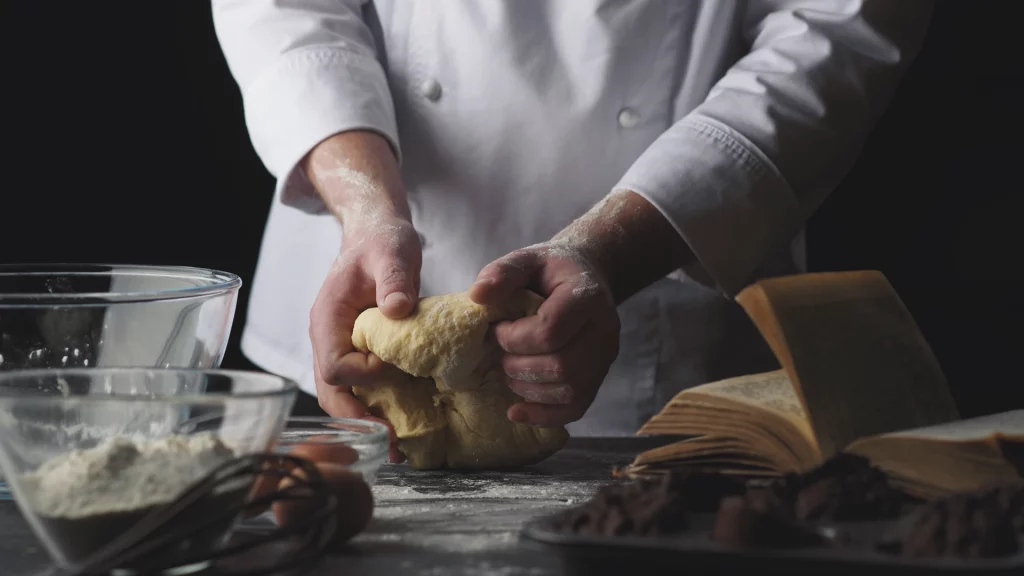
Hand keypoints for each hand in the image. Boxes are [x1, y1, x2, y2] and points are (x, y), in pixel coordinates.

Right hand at [309, 217, 420, 461]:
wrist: (376, 233)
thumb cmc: (382, 241)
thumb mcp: (393, 253)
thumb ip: (394, 279)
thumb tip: (397, 310)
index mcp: (328, 318)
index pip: (335, 366)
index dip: (365, 374)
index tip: (394, 365)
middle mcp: (327, 338)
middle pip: (330, 392)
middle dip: (358, 420)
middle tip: (393, 444)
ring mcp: (339, 346)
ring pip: (341, 395)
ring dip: (366, 420)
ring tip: (398, 445)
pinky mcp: (356, 350)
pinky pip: (358, 386)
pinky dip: (376, 405)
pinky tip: (401, 420)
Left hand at [469, 245, 619, 426]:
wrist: (586, 275)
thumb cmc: (550, 270)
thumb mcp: (526, 260)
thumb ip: (502, 273)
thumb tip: (477, 297)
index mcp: (587, 297)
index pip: (551, 330)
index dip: (514, 337)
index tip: (498, 329)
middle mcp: (604, 330)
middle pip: (561, 366)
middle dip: (518, 365)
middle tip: (500, 353)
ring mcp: (606, 358)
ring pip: (568, 391)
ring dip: (527, 388)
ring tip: (509, 371)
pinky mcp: (599, 378)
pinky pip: (575, 408)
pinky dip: (543, 415)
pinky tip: (516, 411)